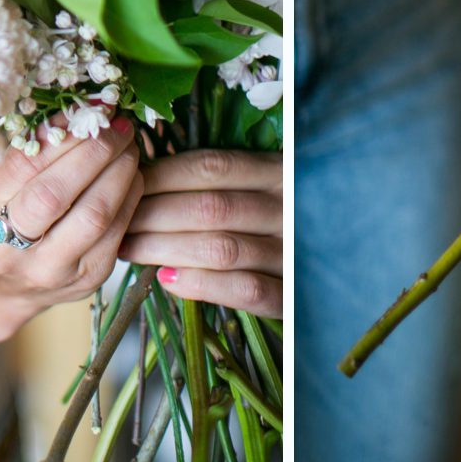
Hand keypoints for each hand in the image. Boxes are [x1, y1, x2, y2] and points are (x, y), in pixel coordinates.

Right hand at [0, 115, 143, 335]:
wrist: (1, 284)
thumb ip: (21, 146)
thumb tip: (76, 105)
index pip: (24, 163)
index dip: (63, 131)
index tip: (91, 107)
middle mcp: (6, 247)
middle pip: (58, 193)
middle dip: (96, 150)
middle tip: (118, 125)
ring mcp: (48, 269)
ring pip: (94, 215)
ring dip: (120, 171)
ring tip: (129, 146)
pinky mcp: (85, 280)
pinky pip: (116, 232)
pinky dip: (130, 196)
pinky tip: (131, 175)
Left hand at [119, 150, 281, 316]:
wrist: (345, 259)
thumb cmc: (285, 212)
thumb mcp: (265, 181)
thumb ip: (223, 174)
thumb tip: (148, 166)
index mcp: (280, 169)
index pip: (211, 166)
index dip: (162, 174)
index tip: (125, 183)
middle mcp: (290, 207)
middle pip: (209, 208)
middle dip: (152, 216)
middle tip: (115, 222)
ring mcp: (294, 252)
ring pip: (220, 248)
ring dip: (164, 250)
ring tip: (128, 249)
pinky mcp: (294, 295)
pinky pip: (245, 290)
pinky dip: (201, 285)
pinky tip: (167, 279)